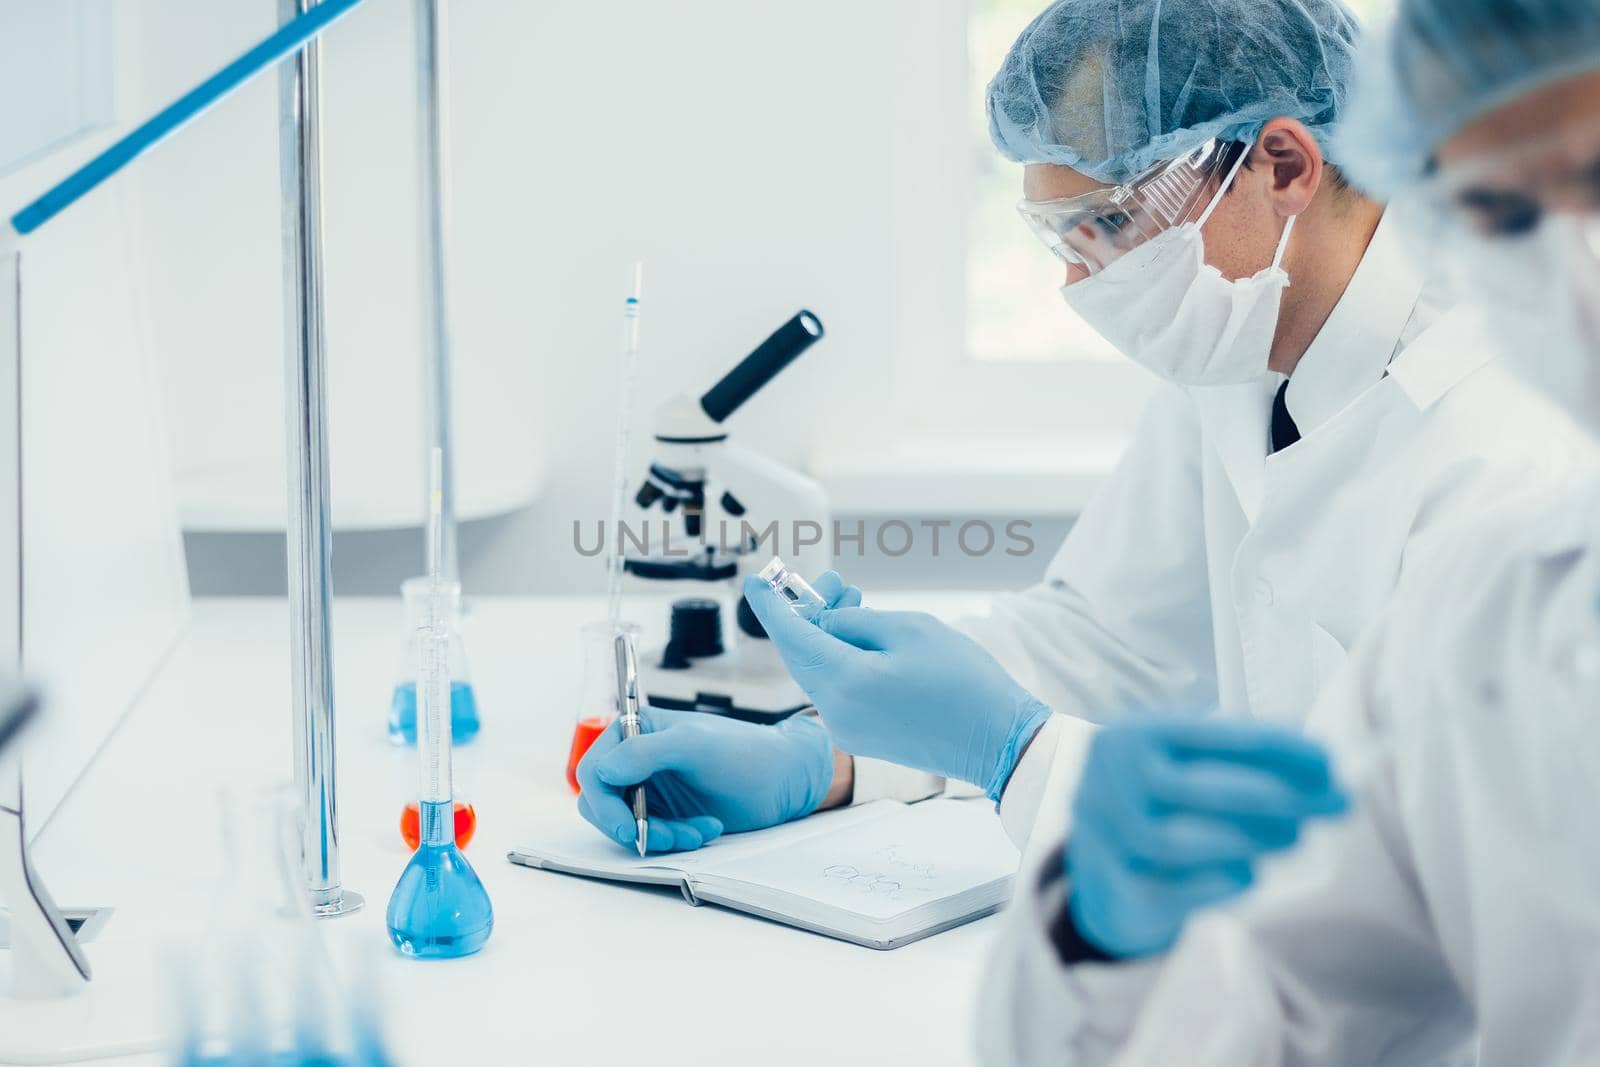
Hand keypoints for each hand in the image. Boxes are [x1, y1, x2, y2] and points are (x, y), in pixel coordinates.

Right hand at [575, 707, 835, 853]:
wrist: (784, 780)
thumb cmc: (744, 752)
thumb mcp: (693, 745)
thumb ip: (644, 753)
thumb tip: (603, 771)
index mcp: (635, 731)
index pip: (594, 771)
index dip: (605, 804)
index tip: (629, 828)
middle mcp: (636, 759)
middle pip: (601, 804)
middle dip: (633, 825)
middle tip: (666, 837)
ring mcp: (649, 788)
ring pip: (625, 826)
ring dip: (659, 835)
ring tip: (697, 830)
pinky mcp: (665, 814)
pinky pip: (650, 837)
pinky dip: (675, 839)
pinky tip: (706, 828)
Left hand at [743, 573, 1050, 798]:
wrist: (999, 740)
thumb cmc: (964, 679)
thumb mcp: (909, 630)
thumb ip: (855, 623)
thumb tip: (823, 625)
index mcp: (844, 683)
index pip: (791, 637)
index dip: (769, 605)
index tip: (754, 580)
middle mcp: (836, 712)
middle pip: (803, 654)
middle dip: (811, 613)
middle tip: (836, 581)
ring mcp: (846, 730)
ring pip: (820, 671)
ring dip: (829, 635)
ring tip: (855, 601)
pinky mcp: (861, 737)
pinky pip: (836, 690)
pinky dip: (841, 660)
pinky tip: (862, 637)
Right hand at [1066, 718, 1349, 958]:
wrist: (1089, 860)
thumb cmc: (1155, 802)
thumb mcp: (1181, 763)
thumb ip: (1236, 761)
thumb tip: (1319, 768)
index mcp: (1130, 736)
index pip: (1210, 736)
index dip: (1275, 748)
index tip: (1329, 760)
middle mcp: (1105, 781)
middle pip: (1198, 789)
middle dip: (1279, 796)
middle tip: (1336, 804)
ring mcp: (1098, 838)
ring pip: (1176, 842)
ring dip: (1248, 840)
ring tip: (1296, 837)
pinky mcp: (1104, 893)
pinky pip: (1164, 893)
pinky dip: (1214, 884)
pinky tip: (1250, 874)